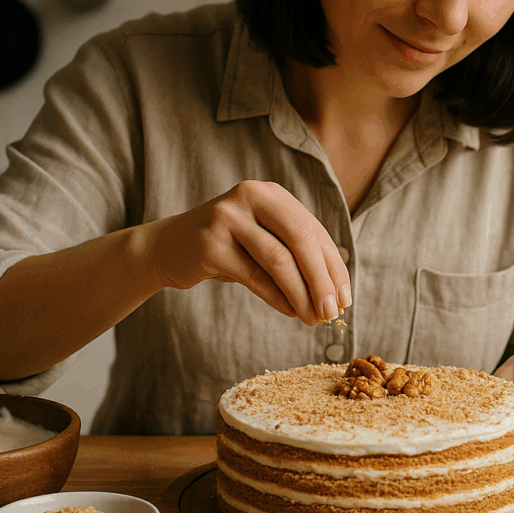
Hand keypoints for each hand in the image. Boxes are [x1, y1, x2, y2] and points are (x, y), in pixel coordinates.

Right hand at [144, 180, 350, 324]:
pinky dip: (277, 298)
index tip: (346, 298)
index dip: (334, 266)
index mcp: (270, 193)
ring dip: (301, 294)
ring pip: (279, 260)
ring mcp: (228, 217)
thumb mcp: (263, 239)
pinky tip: (290, 312)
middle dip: (322, 280)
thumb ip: (295, 254)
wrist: (168, 247)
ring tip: (313, 319)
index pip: (313, 230)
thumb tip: (336, 293)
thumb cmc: (227, 247)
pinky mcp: (210, 243)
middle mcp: (250, 196)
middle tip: (333, 313)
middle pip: (301, 239)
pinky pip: (254, 276)